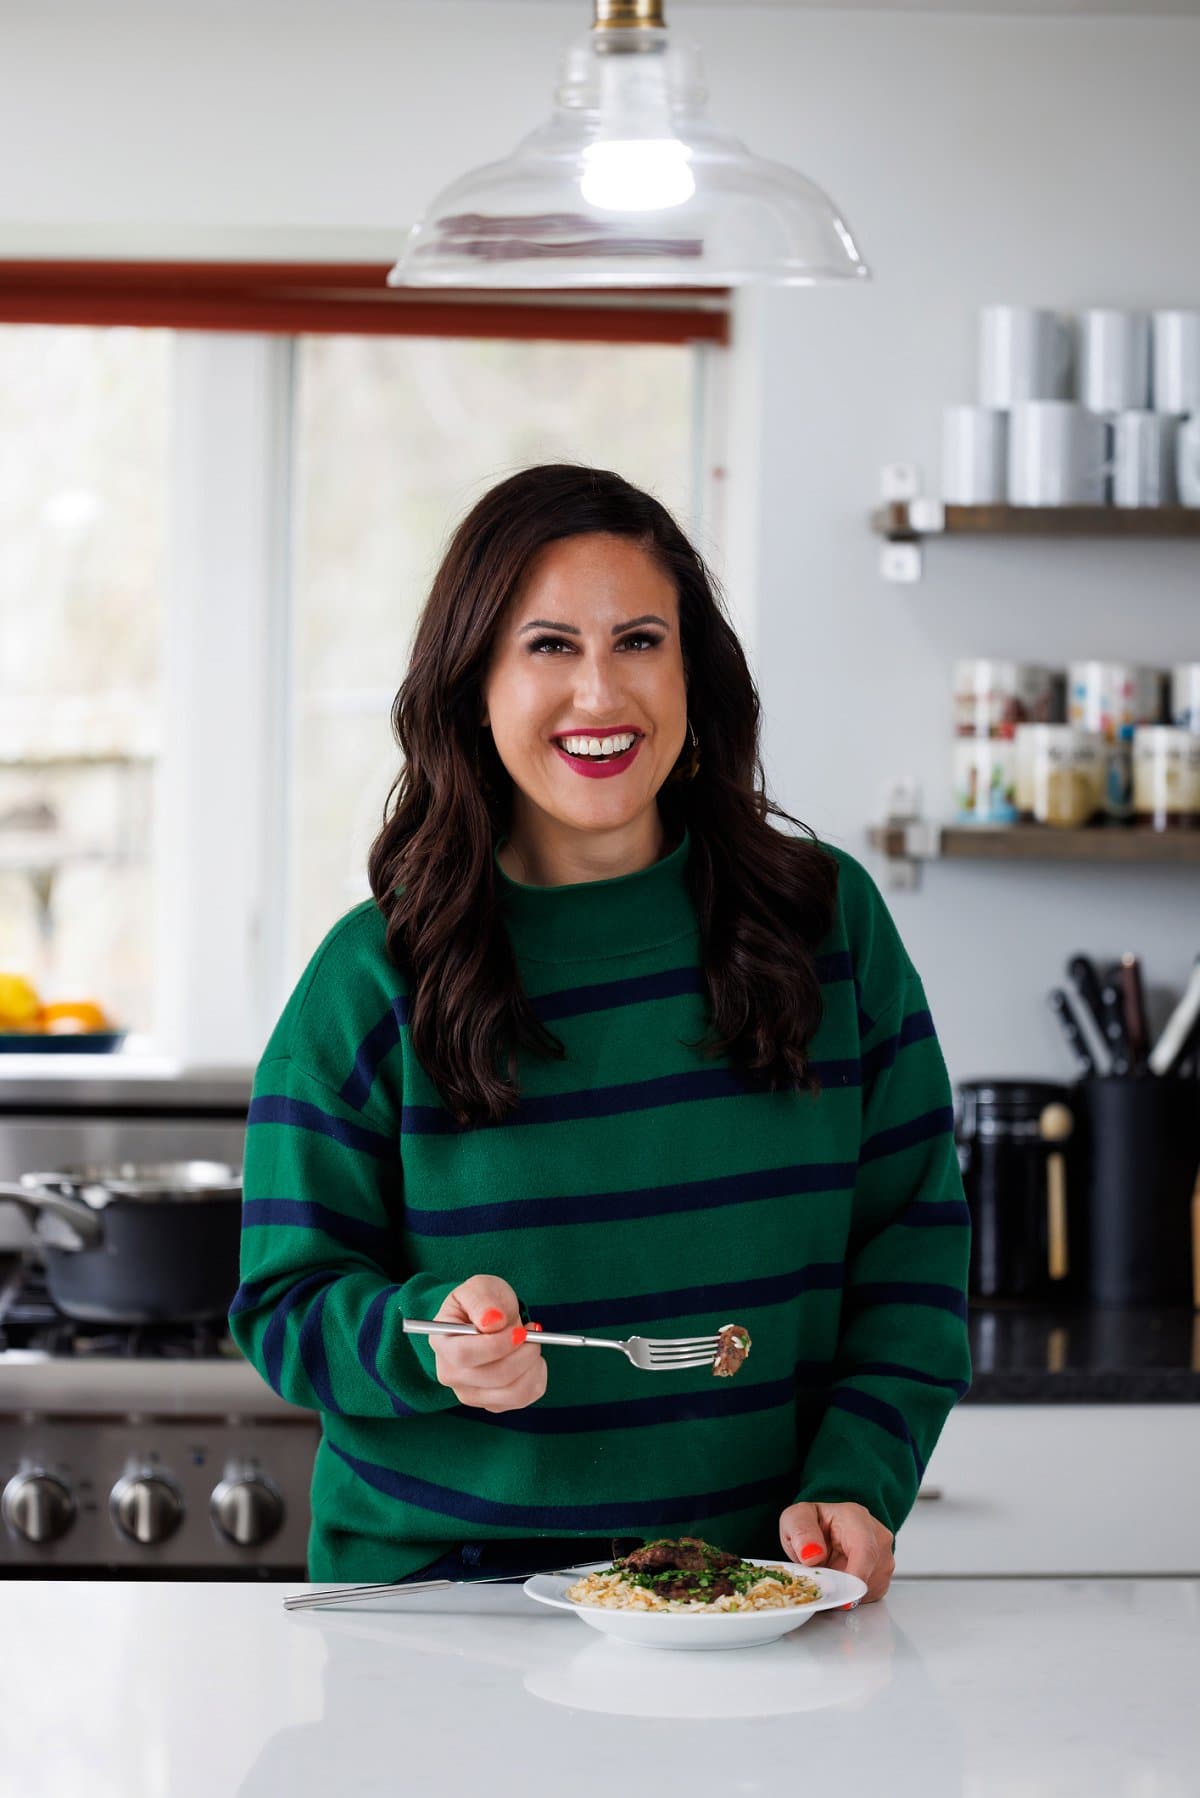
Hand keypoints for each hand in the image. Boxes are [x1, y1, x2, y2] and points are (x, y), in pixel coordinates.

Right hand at [431, 1276, 545, 1412]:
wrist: (489, 1318)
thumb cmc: (482, 1302)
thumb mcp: (480, 1287)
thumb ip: (481, 1299)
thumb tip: (491, 1322)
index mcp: (442, 1343)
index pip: (464, 1355)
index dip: (496, 1346)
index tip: (520, 1332)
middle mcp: (450, 1374)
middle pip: (494, 1377)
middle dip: (523, 1354)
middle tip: (533, 1333)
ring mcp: (470, 1393)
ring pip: (512, 1392)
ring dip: (532, 1365)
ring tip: (531, 1343)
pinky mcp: (491, 1404)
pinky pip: (524, 1398)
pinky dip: (536, 1377)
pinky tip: (530, 1359)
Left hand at [778, 1501, 894, 1604]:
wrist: (825, 1529)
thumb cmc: (815, 1522)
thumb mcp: (796, 1518)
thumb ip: (801, 1531)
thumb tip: (812, 1555)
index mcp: (857, 1519)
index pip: (865, 1550)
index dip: (854, 1577)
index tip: (839, 1593)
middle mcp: (878, 1538)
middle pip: (868, 1575)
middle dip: (840, 1587)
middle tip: (819, 1583)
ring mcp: (884, 1559)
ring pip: (868, 1590)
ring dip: (844, 1592)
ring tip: (828, 1574)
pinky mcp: (883, 1579)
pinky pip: (868, 1597)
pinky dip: (850, 1596)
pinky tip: (838, 1581)